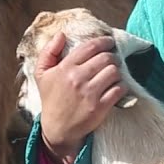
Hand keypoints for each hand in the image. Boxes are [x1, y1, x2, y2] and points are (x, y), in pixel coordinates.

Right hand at [34, 31, 129, 163]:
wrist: (57, 129)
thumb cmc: (51, 99)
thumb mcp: (42, 74)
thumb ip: (49, 52)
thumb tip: (61, 34)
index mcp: (65, 68)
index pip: (91, 47)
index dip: (104, 41)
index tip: (109, 42)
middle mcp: (78, 79)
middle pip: (106, 58)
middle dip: (112, 56)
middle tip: (112, 59)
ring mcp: (90, 93)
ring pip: (114, 72)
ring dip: (117, 71)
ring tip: (113, 73)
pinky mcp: (100, 107)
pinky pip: (119, 89)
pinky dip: (121, 86)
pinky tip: (117, 87)